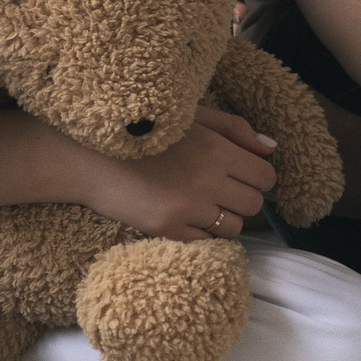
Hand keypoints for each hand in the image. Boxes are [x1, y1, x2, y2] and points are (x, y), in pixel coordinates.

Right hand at [77, 107, 277, 240]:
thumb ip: (235, 129)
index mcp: (216, 149)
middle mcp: (207, 180)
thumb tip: (272, 149)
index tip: (243, 175)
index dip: (258, 176)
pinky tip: (186, 217)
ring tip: (202, 204)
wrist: (88, 157)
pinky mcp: (166, 230)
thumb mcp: (193, 116)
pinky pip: (206, 243)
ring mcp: (187, 209)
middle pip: (254, 203)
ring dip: (225, 218)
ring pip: (234, 227)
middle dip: (243, 197)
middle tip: (221, 190)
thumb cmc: (145, 132)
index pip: (266, 176)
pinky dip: (202, 234)